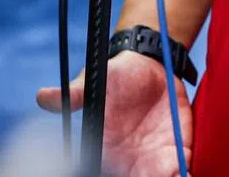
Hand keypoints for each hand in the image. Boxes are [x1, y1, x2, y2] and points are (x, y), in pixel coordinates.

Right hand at [38, 52, 192, 176]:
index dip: (110, 176)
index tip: (116, 173)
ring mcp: (156, 160)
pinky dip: (187, 176)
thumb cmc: (116, 76)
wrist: (150, 63)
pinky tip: (187, 175)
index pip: (105, 174)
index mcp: (107, 152)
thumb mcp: (95, 82)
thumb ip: (73, 95)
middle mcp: (131, 163)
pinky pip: (184, 171)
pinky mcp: (179, 150)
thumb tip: (41, 97)